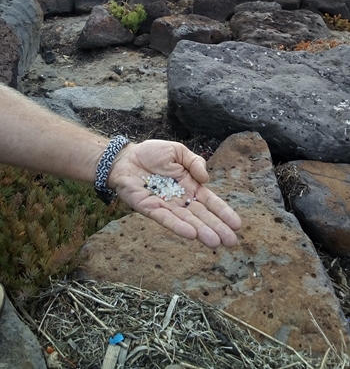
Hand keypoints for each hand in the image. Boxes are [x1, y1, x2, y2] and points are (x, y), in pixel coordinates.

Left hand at [108, 140, 240, 248]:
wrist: (125, 158)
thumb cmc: (152, 153)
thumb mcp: (178, 152)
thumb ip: (194, 162)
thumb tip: (206, 179)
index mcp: (190, 185)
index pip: (210, 201)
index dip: (223, 212)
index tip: (237, 224)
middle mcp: (181, 199)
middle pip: (201, 215)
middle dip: (217, 227)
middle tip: (231, 242)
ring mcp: (166, 205)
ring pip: (186, 220)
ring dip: (201, 231)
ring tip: (215, 242)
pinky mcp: (149, 208)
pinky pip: (165, 219)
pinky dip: (178, 226)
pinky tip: (191, 235)